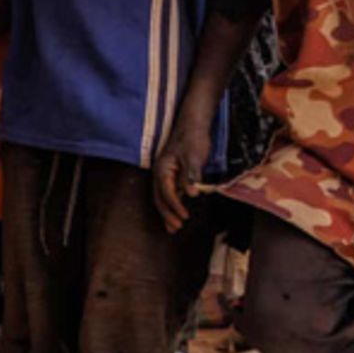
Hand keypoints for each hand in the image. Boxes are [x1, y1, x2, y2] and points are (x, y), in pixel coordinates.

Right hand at [152, 117, 211, 232]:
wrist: (193, 123)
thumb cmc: (193, 138)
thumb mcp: (194, 157)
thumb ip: (191, 175)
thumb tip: (191, 194)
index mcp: (163, 169)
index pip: (167, 192)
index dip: (174, 206)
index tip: (184, 218)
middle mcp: (160, 172)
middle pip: (159, 197)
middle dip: (166, 214)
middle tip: (174, 229)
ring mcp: (164, 172)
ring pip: (162, 196)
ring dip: (167, 211)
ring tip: (172, 226)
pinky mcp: (171, 172)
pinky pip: (168, 191)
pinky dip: (172, 203)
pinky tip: (177, 209)